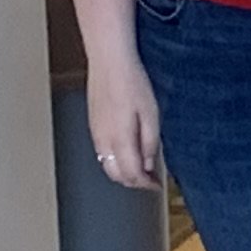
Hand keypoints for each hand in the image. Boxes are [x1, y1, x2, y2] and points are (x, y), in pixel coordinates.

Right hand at [84, 52, 163, 189]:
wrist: (109, 63)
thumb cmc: (132, 83)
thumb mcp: (151, 114)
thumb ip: (149, 143)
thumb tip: (148, 165)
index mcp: (120, 138)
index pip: (131, 174)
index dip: (146, 185)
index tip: (157, 186)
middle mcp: (103, 140)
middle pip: (116, 175)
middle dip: (134, 183)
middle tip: (150, 182)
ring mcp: (95, 133)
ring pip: (106, 165)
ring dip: (123, 173)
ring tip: (142, 170)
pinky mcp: (93, 126)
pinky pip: (101, 153)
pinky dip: (114, 161)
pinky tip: (127, 154)